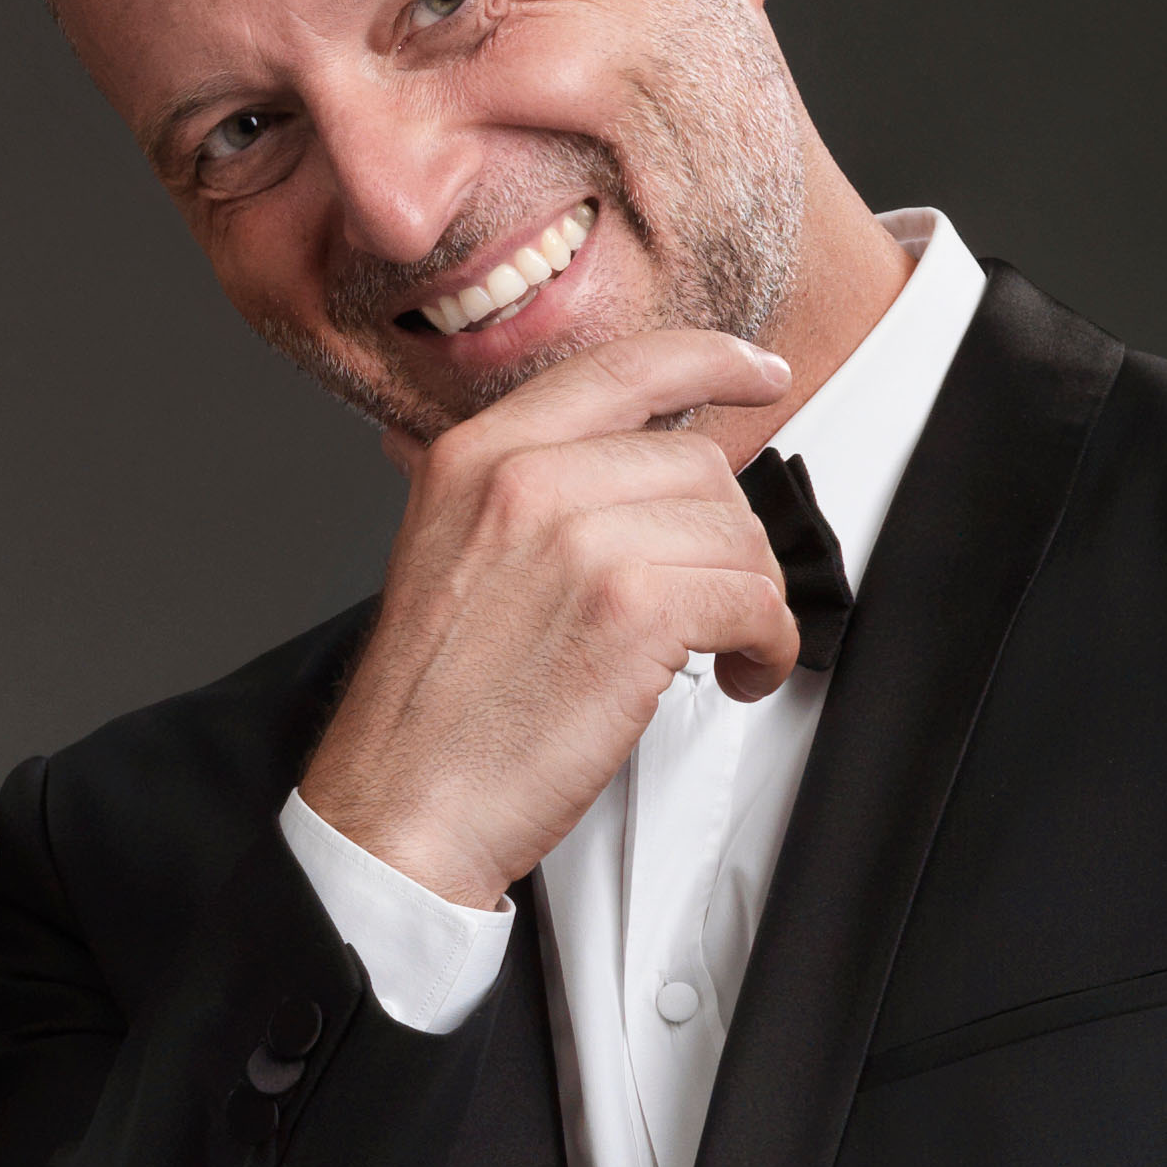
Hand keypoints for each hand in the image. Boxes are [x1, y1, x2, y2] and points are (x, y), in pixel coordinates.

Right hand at [294, 323, 802, 905]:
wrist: (399, 804)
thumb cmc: (429, 708)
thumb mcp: (450, 556)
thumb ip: (527, 493)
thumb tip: (635, 467)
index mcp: (476, 456)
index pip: (624, 368)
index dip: (712, 361)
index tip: (758, 372)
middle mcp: (525, 480)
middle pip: (699, 465)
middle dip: (725, 540)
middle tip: (712, 600)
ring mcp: (580, 539)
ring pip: (736, 534)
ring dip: (751, 601)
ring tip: (722, 651)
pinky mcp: (634, 609)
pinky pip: (753, 599)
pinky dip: (767, 644)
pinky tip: (736, 674)